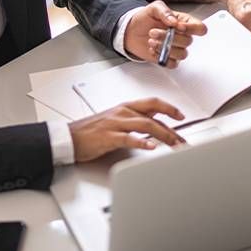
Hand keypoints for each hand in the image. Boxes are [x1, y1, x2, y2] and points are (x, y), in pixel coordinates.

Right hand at [70, 98, 186, 161]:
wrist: (68, 137)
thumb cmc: (90, 131)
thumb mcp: (115, 121)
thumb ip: (133, 122)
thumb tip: (152, 128)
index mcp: (125, 107)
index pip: (152, 103)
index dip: (169, 108)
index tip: (181, 115)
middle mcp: (122, 113)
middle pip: (153, 114)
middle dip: (171, 126)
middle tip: (182, 139)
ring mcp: (115, 124)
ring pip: (145, 125)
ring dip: (163, 135)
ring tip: (174, 144)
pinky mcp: (108, 136)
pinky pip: (128, 138)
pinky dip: (141, 142)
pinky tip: (151, 147)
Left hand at [122, 0, 206, 66]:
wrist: (131, 30)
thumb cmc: (145, 18)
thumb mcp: (154, 8)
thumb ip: (165, 11)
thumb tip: (174, 21)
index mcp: (184, 22)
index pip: (200, 28)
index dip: (192, 29)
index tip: (177, 27)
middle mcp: (182, 36)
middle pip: (188, 42)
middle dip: (169, 37)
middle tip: (153, 32)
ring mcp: (176, 48)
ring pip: (182, 54)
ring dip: (165, 48)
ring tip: (151, 41)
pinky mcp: (168, 59)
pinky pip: (173, 64)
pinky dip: (162, 58)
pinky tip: (153, 50)